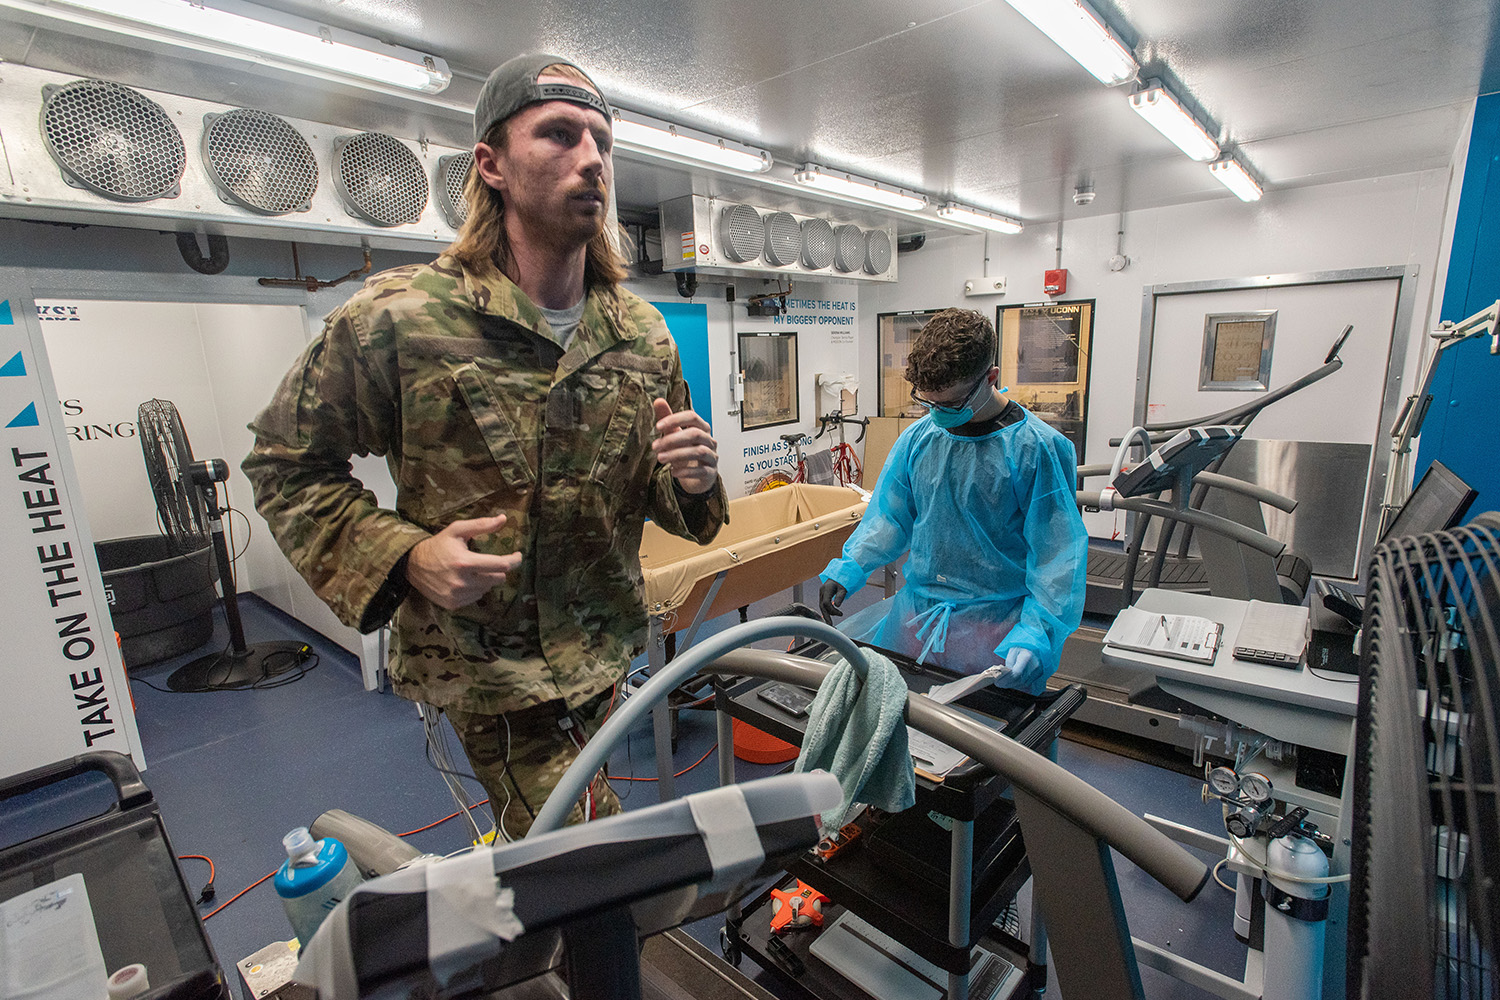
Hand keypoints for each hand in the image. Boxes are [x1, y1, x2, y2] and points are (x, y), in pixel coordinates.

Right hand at [405, 515, 521, 609]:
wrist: (413, 564)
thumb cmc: (438, 545)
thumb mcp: (457, 530)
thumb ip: (481, 525)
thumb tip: (503, 519)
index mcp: (465, 562)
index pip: (500, 565)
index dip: (514, 560)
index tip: (517, 556)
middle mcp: (462, 581)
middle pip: (497, 578)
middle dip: (497, 569)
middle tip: (489, 561)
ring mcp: (457, 595)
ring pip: (488, 588)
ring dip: (486, 579)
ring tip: (473, 570)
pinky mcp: (453, 604)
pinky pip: (476, 597)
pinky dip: (476, 589)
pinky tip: (465, 580)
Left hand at [651, 398, 718, 493]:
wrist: (697, 475)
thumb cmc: (687, 451)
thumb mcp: (676, 433)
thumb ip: (668, 418)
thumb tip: (658, 401)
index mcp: (702, 428)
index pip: (692, 417)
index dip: (675, 419)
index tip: (658, 426)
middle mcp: (709, 440)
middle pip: (695, 434)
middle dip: (672, 439)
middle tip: (655, 446)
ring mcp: (712, 456)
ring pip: (698, 451)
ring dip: (677, 454)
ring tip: (661, 458)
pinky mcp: (711, 472)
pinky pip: (701, 470)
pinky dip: (686, 471)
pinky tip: (673, 471)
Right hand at [819, 580, 846, 621]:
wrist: (838, 577)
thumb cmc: (842, 583)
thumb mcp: (843, 589)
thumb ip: (840, 597)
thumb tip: (837, 605)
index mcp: (826, 589)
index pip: (826, 602)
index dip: (832, 610)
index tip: (840, 614)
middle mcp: (822, 591)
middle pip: (822, 606)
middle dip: (826, 616)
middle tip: (831, 625)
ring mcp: (821, 594)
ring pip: (822, 606)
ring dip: (827, 614)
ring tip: (832, 621)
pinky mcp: (822, 596)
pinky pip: (823, 605)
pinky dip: (826, 611)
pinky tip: (830, 616)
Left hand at [993, 647, 1043, 693]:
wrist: (1036, 646)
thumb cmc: (1023, 647)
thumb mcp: (1013, 651)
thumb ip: (1009, 664)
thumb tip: (1005, 676)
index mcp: (1027, 657)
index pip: (1016, 674)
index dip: (1006, 680)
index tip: (997, 682)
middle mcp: (1036, 665)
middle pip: (1020, 681)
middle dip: (1008, 684)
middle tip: (999, 684)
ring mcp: (1040, 671)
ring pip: (1025, 684)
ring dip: (1014, 685)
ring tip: (1005, 682)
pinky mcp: (1042, 676)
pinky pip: (1030, 685)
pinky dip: (1021, 685)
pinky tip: (1015, 683)